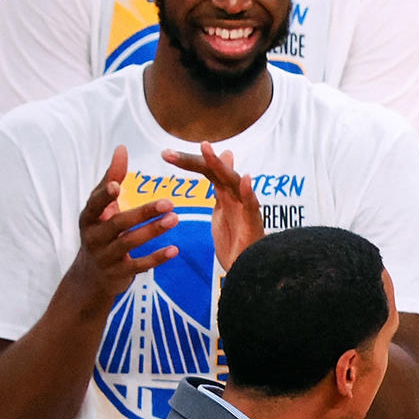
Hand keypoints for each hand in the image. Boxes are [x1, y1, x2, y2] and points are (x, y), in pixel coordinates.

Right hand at [70, 145, 178, 311]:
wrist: (91, 276)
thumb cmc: (101, 232)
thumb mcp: (101, 208)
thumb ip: (112, 179)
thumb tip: (122, 148)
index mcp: (89, 217)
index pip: (95, 203)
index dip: (105, 195)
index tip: (118, 185)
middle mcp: (94, 236)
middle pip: (118, 223)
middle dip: (143, 213)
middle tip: (170, 203)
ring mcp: (105, 256)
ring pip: (129, 243)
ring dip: (153, 231)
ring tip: (175, 219)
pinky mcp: (118, 273)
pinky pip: (139, 265)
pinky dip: (156, 258)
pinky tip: (175, 250)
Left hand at [163, 143, 261, 269]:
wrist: (249, 269)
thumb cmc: (237, 240)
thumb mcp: (224, 209)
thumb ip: (220, 186)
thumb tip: (226, 157)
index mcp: (226, 194)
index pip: (207, 171)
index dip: (188, 161)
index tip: (165, 154)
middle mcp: (236, 197)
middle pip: (216, 172)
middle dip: (194, 160)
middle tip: (168, 153)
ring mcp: (246, 209)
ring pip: (233, 182)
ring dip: (220, 166)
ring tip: (205, 149)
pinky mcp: (253, 225)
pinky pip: (253, 207)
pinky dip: (250, 192)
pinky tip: (246, 179)